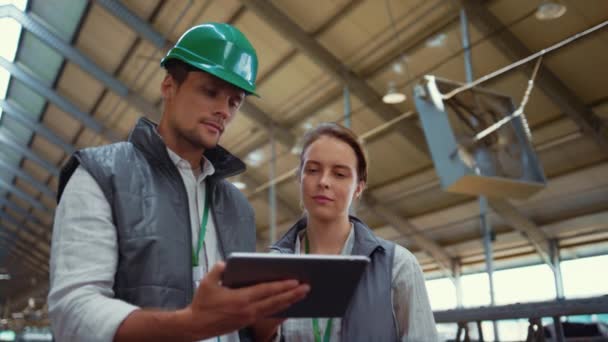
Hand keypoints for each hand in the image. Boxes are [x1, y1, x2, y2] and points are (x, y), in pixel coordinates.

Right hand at [184, 262, 308, 339]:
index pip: (266, 291)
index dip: (282, 286)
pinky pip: (268, 315)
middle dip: (292, 294)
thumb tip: (227, 263)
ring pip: (274, 309)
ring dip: (289, 301)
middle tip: (307, 287)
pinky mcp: (247, 322)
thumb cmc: (201, 303)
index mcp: (240, 299)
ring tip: (302, 295)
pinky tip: (288, 305)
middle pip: (275, 301)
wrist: (195, 326)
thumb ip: (218, 270)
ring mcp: (249, 318)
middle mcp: (248, 310)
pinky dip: (279, 309)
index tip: (295, 281)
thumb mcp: (207, 283)